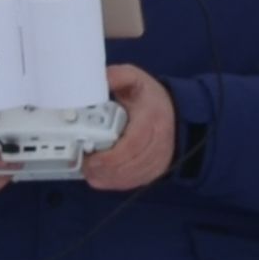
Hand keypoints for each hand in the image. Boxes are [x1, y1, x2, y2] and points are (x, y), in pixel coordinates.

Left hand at [79, 64, 177, 192]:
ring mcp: (156, 161)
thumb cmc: (150, 99)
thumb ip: (117, 77)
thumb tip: (98, 79)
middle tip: (83, 162)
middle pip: (128, 164)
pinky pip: (131, 183)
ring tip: (87, 168)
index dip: (110, 156)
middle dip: (103, 167)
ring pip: (129, 177)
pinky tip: (98, 175)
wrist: (174, 116)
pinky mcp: (152, 172)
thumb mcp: (135, 80)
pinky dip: (112, 182)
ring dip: (105, 176)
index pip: (133, 144)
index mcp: (152, 119)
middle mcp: (158, 143)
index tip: (91, 156)